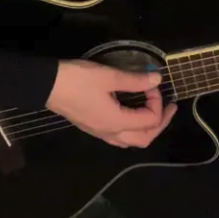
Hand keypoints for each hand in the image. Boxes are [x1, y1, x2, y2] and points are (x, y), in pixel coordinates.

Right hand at [46, 59, 176, 147]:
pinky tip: (133, 113)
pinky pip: (120, 137)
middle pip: (144, 139)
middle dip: (161, 123)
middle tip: (169, 106)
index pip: (149, 121)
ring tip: (155, 111)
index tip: (152, 83)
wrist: (49, 86)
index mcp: (116, 122)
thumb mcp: (109, 76)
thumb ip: (135, 80)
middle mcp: (110, 133)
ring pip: (131, 141)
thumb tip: (158, 78)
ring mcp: (100, 133)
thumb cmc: (80, 80)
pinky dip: (133, 128)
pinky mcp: (93, 128)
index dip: (157, 102)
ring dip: (147, 128)